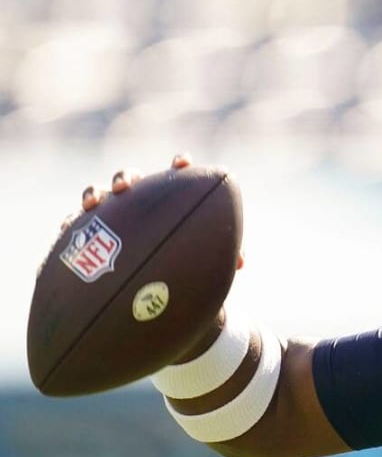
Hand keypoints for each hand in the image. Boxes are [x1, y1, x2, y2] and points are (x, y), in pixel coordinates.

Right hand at [74, 154, 245, 274]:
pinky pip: (74, 225)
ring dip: (94, 193)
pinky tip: (67, 230)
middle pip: (128, 178)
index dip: (178, 166)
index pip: (173, 177)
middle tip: (125, 187)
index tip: (183, 163)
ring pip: (98, 194)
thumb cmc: (179, 272)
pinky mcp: (86, 234)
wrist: (147, 293)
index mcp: (164, 204)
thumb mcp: (199, 267)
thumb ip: (218, 259)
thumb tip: (239, 261)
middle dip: (125, 177)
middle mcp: (135, 203)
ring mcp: (109, 216)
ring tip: (92, 203)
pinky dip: (70, 223)